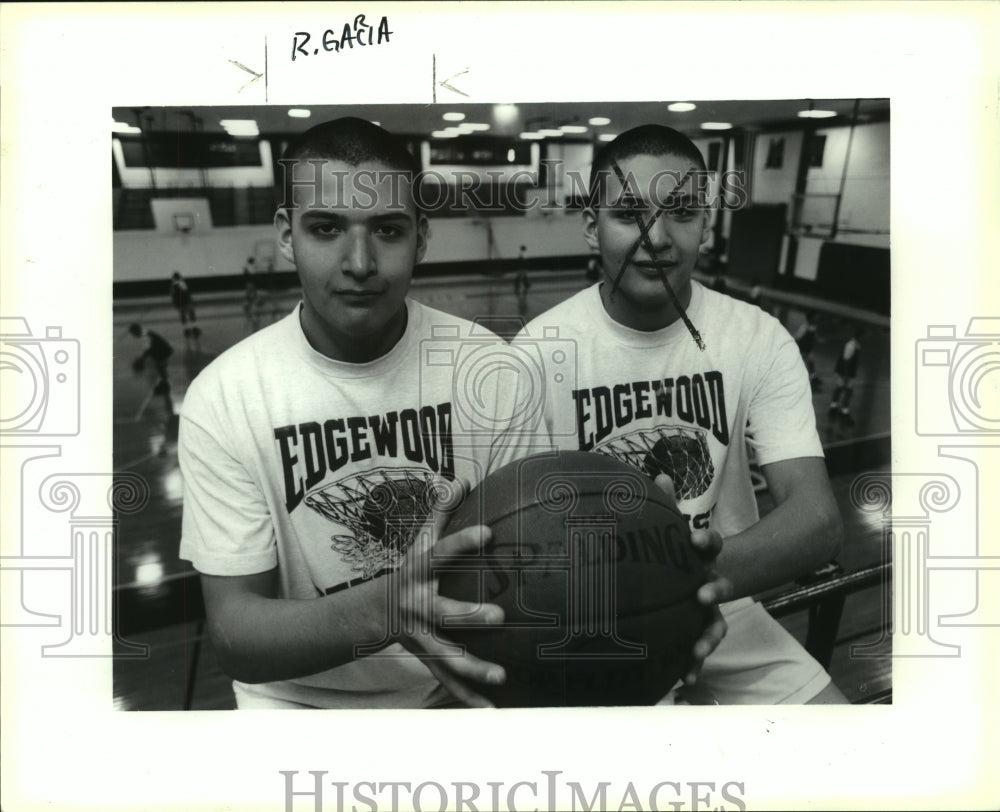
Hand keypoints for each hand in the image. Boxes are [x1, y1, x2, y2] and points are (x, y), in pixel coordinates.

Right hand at [389, 478, 504, 707]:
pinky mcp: (427, 659)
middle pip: (443, 611)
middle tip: (500, 614)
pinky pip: (448, 681)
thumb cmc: (408, 571)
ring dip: (472, 667)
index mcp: (419, 573)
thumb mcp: (419, 541)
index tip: (489, 534)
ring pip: (446, 655)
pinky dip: (468, 699)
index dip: (463, 543)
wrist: (368, 614)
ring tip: (502, 676)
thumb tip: (463, 479)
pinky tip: (492, 713)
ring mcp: (421, 637)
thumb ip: (441, 512)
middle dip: (469, 614)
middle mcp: (418, 607)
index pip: (442, 554)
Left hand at [652, 474, 731, 685]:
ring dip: (708, 637)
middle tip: (702, 595)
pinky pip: (701, 646)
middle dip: (714, 590)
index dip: (706, 541)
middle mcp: (712, 580)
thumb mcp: (674, 526)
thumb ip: (668, 502)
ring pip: (716, 623)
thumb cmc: (681, 548)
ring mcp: (711, 607)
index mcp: (705, 555)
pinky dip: (696, 663)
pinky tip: (686, 679)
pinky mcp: (702, 628)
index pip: (711, 543)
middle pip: (721, 586)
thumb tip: (660, 475)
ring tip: (697, 651)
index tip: (696, 540)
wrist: (714, 570)